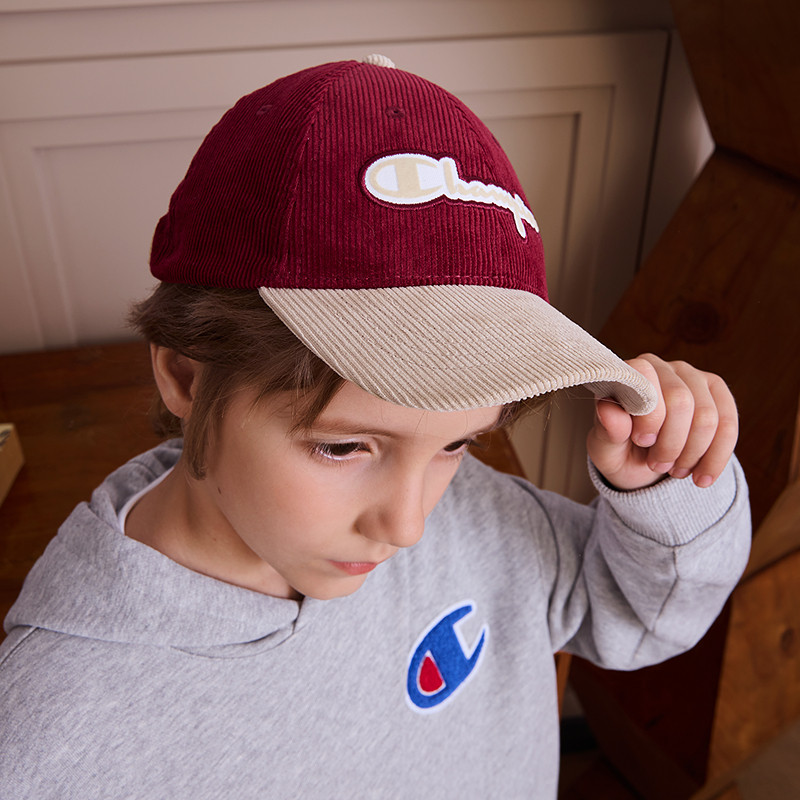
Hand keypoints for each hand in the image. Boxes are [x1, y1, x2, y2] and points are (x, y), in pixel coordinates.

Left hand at [586, 354, 738, 490]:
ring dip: (692, 453)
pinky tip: (702, 477)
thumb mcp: (606, 449)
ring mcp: (694, 377)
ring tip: (675, 469)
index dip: (649, 416)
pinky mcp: (717, 393)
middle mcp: (663, 367)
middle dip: (671, 443)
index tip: (643, 442)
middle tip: (657, 464)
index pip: (645, 378)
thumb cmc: (620, 450)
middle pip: (681, 401)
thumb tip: (609, 410)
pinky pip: (728, 427)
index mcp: (630, 373)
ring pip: (707, 417)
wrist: (644, 465)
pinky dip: (715, 458)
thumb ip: (607, 430)